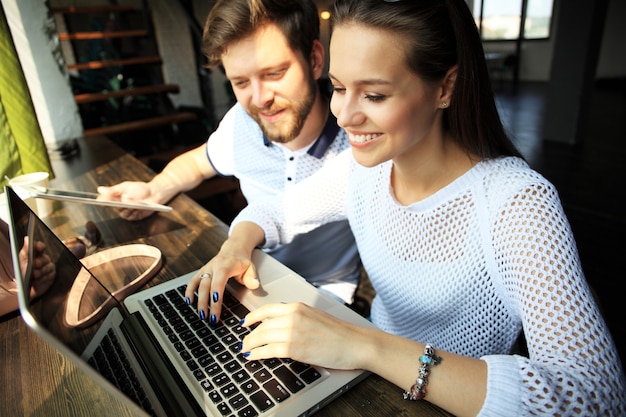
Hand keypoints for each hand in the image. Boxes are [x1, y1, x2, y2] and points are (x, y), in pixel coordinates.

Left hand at [19, 236, 54, 298]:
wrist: (24, 288)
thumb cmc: (22, 273)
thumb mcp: (22, 261)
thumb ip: (25, 250)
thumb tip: (27, 238)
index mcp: (35, 254)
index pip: (40, 247)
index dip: (40, 246)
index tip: (39, 247)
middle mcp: (44, 259)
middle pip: (45, 258)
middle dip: (41, 261)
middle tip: (35, 264)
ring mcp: (49, 268)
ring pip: (49, 267)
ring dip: (41, 271)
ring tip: (34, 275)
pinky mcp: (52, 276)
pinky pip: (50, 276)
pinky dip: (43, 279)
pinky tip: (37, 281)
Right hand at [97, 182, 154, 220]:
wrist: (154, 193)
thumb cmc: (140, 189)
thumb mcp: (125, 187)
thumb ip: (113, 190)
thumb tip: (100, 190)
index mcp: (115, 198)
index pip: (105, 200)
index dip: (103, 201)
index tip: (102, 200)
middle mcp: (119, 206)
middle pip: (114, 207)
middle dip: (120, 203)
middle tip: (124, 198)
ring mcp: (126, 212)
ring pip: (123, 213)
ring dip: (129, 207)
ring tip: (134, 202)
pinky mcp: (134, 217)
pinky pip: (131, 217)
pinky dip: (135, 212)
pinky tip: (138, 208)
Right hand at [184, 240, 260, 323]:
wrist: (234, 249)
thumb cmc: (242, 261)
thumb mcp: (251, 267)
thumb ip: (252, 277)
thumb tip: (254, 285)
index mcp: (225, 265)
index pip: (219, 280)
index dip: (216, 291)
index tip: (215, 302)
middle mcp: (213, 266)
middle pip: (207, 285)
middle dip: (207, 302)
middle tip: (210, 318)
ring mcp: (206, 269)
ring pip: (198, 285)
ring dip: (198, 300)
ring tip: (201, 315)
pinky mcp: (201, 272)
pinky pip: (193, 281)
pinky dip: (189, 291)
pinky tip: (188, 302)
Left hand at [240, 302, 367, 370]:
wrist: (355, 343)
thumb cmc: (340, 333)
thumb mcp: (315, 317)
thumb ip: (297, 318)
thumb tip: (281, 326)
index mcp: (298, 307)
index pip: (267, 309)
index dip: (252, 317)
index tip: (246, 322)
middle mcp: (292, 316)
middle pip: (262, 325)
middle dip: (250, 335)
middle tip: (244, 342)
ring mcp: (292, 331)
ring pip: (261, 336)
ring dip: (250, 345)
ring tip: (245, 350)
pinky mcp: (294, 348)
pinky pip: (268, 350)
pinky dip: (256, 354)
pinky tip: (252, 357)